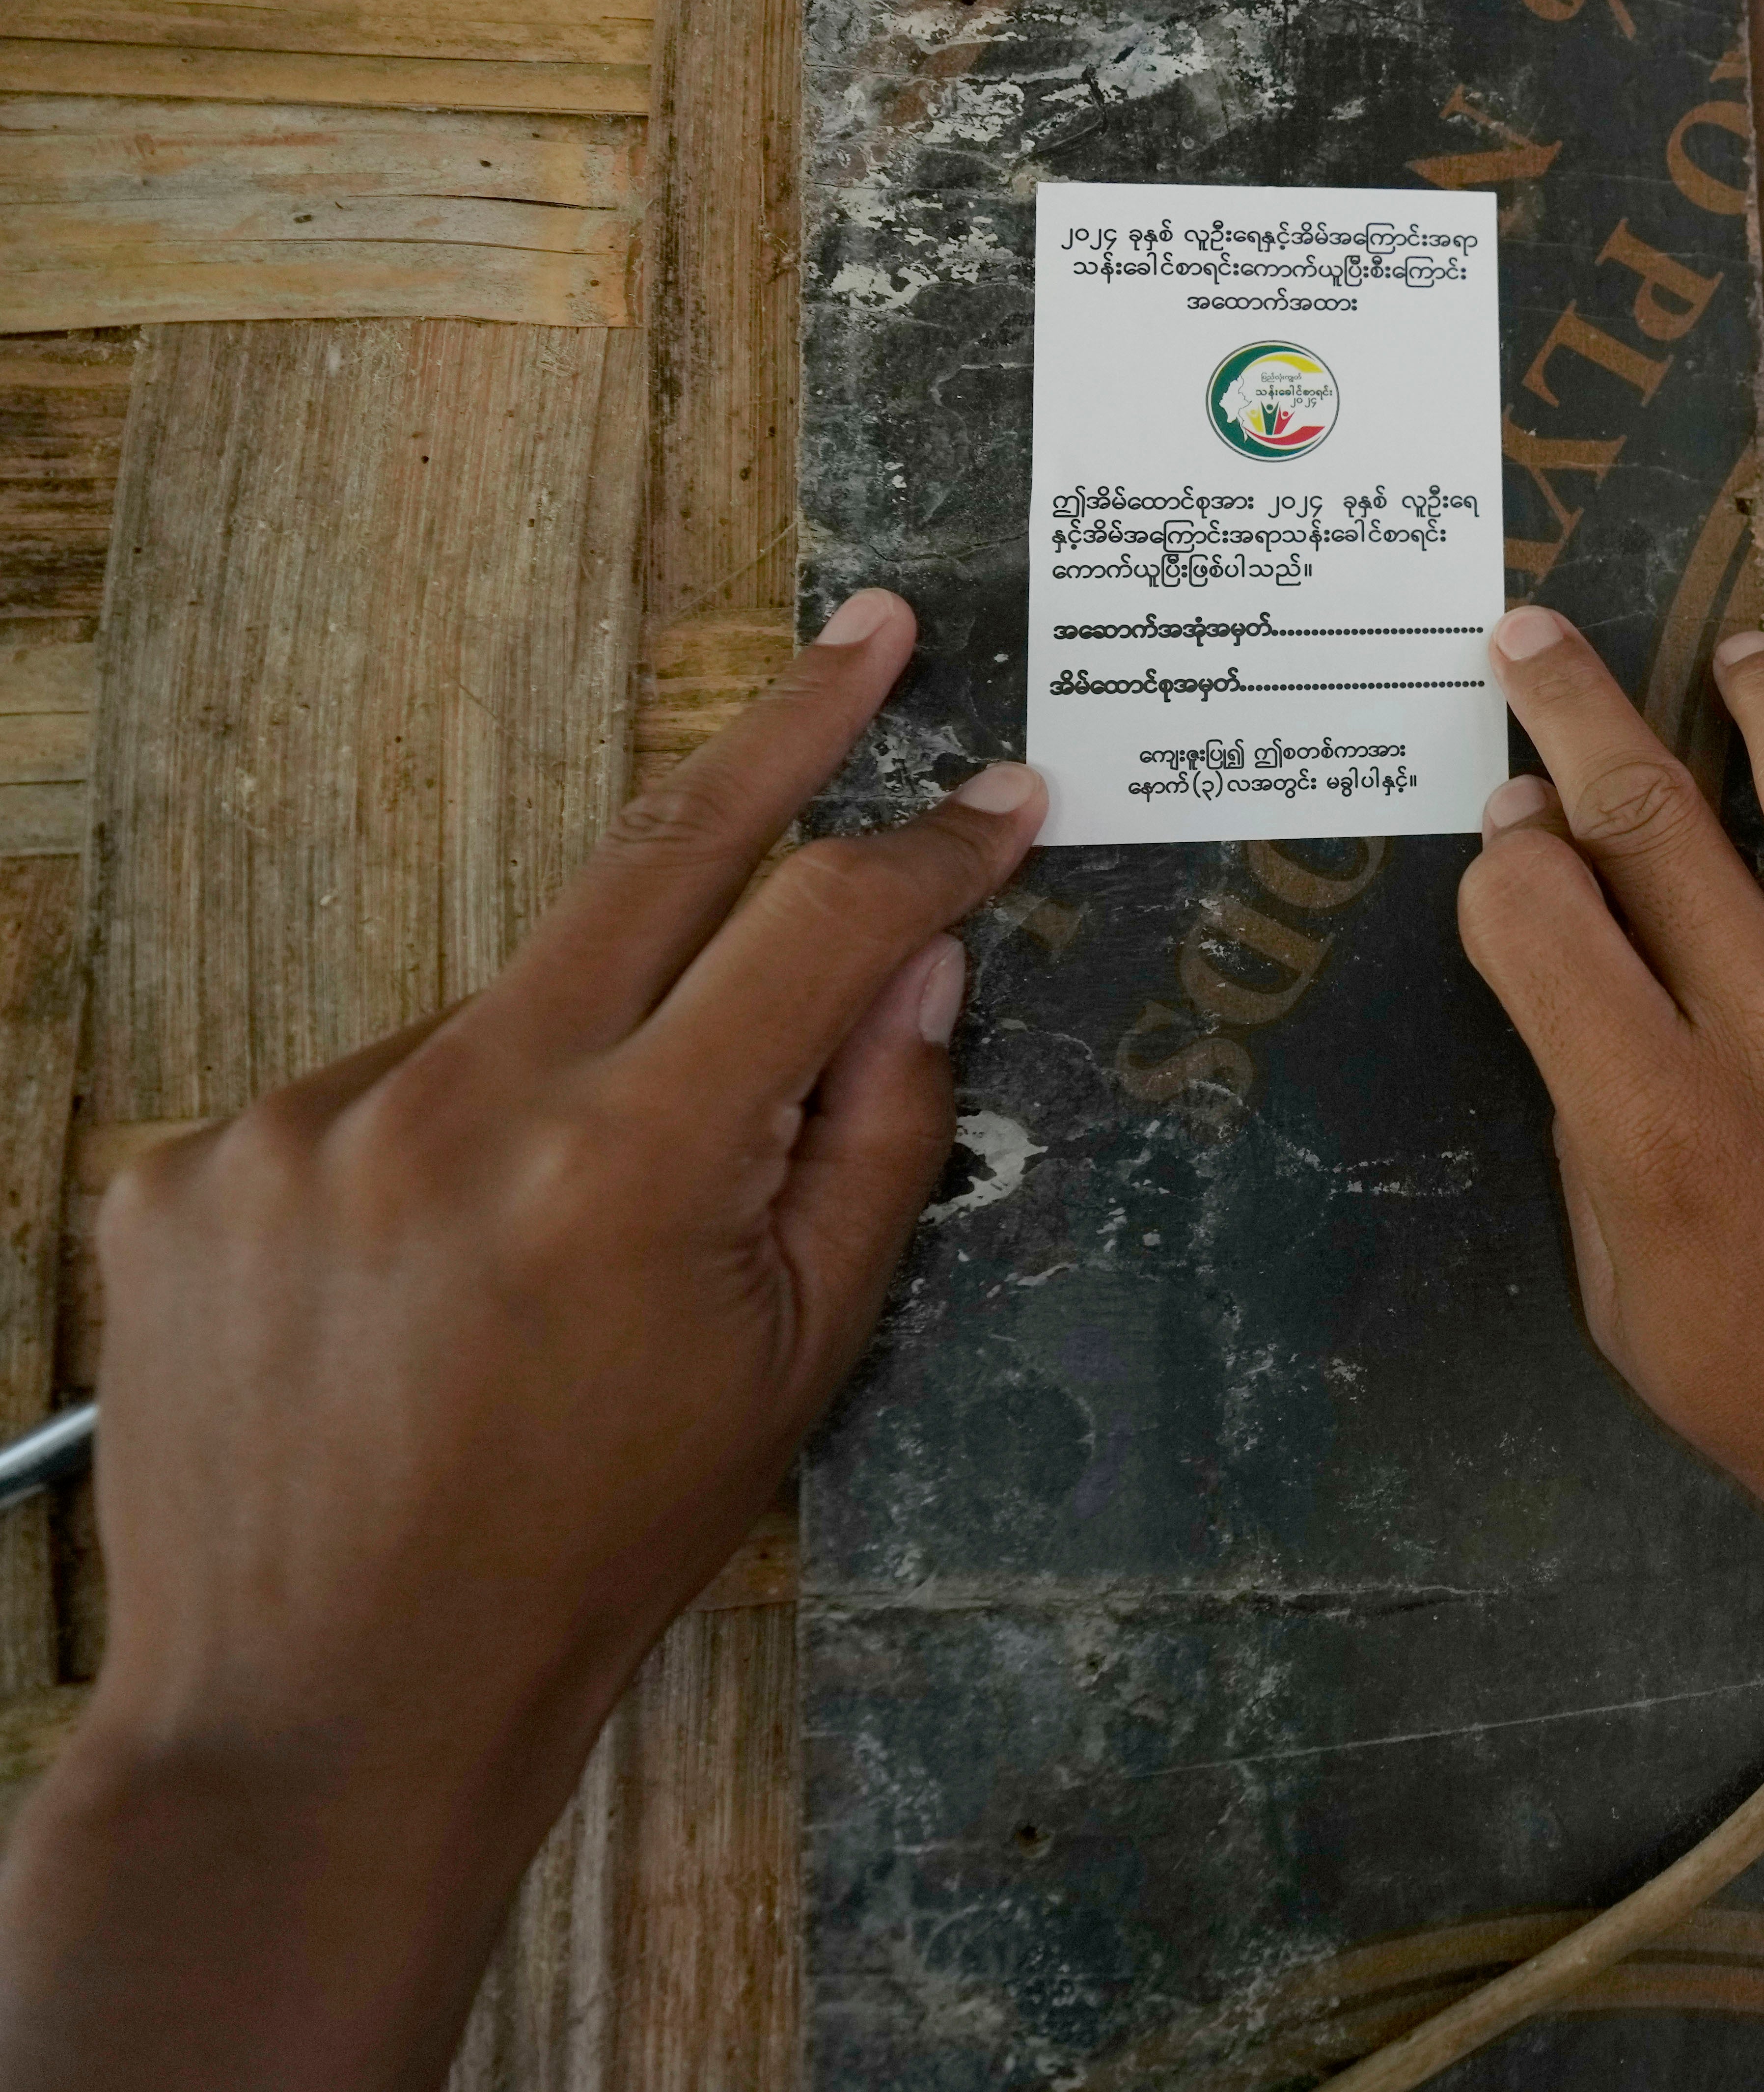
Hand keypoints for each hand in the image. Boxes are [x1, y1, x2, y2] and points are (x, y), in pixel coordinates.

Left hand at [0, 589, 1043, 2091]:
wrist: (320, 1704)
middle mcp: (451, 1110)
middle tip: (864, 636)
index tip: (1000, 799)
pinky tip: (421, 1279)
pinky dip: (426, 1147)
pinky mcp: (187, 1164)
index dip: (927, 853)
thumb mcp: (792, 1366)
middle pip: (653, 854)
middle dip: (783, 734)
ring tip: (540, 1251)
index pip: (817, 931)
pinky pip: (364, 1096)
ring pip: (501, 1018)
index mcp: (625, 1169)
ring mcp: (296, 1126)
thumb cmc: (590, 1547)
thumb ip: (868, 1141)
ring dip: (563, 1074)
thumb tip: (919, 958)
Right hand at [1458, 610, 1763, 1878]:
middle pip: (1650, 818)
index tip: (1507, 815)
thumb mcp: (1630, 1298)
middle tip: (1534, 635)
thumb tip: (1562, 958)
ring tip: (1738, 649)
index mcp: (1661, 1133)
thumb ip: (1589, 1124)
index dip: (1508, 848)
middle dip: (1571, 709)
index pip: (1540, 915)